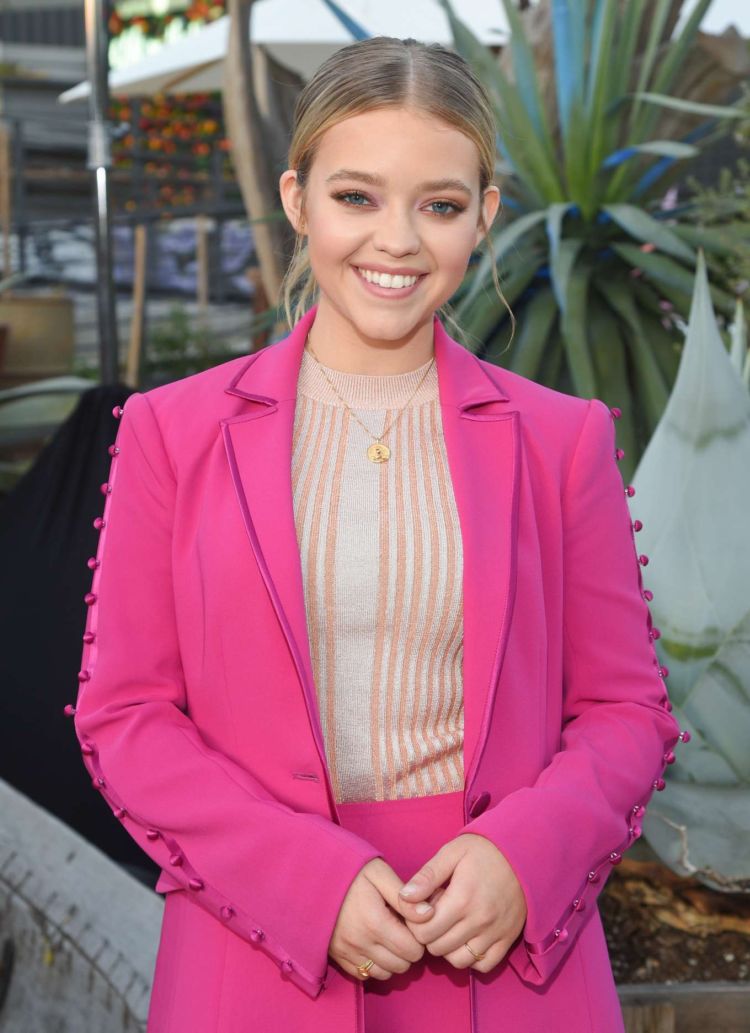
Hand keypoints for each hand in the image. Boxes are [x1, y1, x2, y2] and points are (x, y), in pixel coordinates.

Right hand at [329, 857, 436, 980]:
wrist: (312, 874)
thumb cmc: (351, 870)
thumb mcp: (379, 873)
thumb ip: (405, 897)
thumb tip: (429, 915)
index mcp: (375, 921)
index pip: (413, 950)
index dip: (419, 938)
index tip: (412, 922)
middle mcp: (360, 942)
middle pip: (401, 966)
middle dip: (408, 950)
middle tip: (402, 929)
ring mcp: (346, 952)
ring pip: (384, 974)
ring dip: (392, 959)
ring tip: (389, 936)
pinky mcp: (336, 956)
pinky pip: (364, 975)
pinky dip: (374, 965)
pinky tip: (374, 945)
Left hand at [394, 833, 527, 972]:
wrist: (526, 853)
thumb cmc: (484, 850)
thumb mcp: (452, 852)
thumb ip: (427, 876)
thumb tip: (404, 898)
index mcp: (462, 898)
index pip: (423, 932)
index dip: (415, 921)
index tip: (423, 906)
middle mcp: (479, 921)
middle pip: (437, 948)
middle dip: (428, 934)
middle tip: (435, 914)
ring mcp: (495, 933)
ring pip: (458, 961)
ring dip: (447, 948)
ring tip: (449, 926)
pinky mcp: (508, 940)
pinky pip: (483, 966)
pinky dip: (471, 958)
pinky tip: (467, 937)